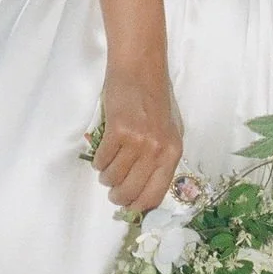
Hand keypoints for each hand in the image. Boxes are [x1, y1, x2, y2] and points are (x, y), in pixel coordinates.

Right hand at [95, 68, 182, 210]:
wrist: (140, 68)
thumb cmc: (155, 98)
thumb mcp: (169, 129)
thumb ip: (161, 157)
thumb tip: (144, 188)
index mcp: (173, 152)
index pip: (155, 194)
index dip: (139, 206)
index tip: (129, 206)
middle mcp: (157, 150)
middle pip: (131, 191)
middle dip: (118, 196)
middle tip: (113, 192)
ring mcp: (138, 141)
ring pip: (113, 178)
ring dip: (106, 177)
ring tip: (107, 167)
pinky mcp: (118, 132)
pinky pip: (102, 160)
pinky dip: (99, 161)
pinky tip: (103, 152)